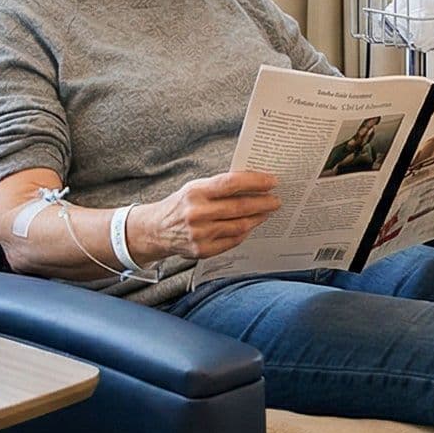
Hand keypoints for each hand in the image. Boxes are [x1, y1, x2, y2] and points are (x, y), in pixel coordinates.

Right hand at [134, 171, 280, 260]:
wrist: (156, 230)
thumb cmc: (181, 204)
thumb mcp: (195, 187)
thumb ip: (220, 186)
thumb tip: (254, 182)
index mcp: (195, 192)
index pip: (231, 183)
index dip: (255, 182)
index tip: (273, 181)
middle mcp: (197, 213)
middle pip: (240, 207)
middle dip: (263, 203)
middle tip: (277, 200)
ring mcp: (200, 234)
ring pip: (239, 226)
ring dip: (257, 219)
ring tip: (267, 212)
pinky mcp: (202, 251)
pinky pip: (232, 241)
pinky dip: (244, 233)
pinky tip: (250, 225)